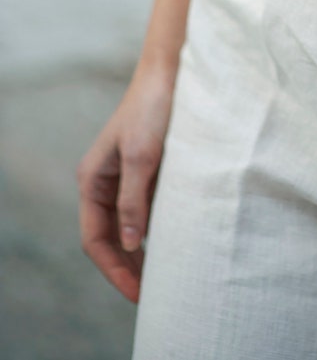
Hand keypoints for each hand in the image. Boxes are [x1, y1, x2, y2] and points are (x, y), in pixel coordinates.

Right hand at [77, 60, 176, 302]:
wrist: (174, 70)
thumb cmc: (154, 108)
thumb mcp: (143, 157)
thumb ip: (134, 201)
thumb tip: (129, 244)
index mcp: (93, 180)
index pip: (95, 238)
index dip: (114, 269)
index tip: (137, 293)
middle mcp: (106, 181)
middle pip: (110, 237)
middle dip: (126, 267)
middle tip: (152, 294)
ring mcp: (128, 176)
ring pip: (129, 226)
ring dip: (141, 251)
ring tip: (163, 277)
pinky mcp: (150, 170)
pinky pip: (147, 209)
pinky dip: (155, 230)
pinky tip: (173, 243)